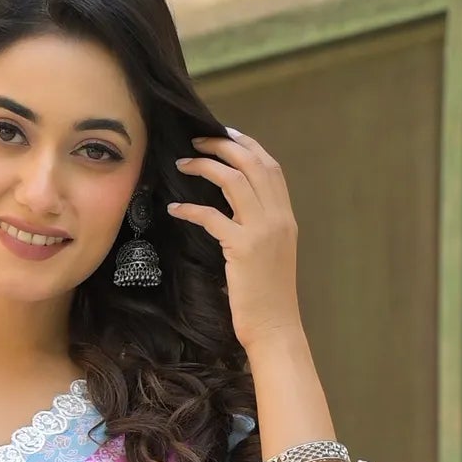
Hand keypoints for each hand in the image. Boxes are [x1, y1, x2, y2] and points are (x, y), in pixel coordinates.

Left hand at [169, 130, 303, 352]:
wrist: (275, 327)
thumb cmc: (268, 297)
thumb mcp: (271, 254)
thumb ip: (259, 228)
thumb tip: (233, 211)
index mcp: (286, 216)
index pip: (271, 166)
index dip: (248, 145)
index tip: (226, 134)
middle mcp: (278, 217)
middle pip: (252, 163)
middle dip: (223, 145)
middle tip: (197, 141)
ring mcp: (262, 231)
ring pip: (234, 180)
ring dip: (205, 165)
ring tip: (183, 163)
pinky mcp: (242, 248)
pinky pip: (212, 216)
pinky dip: (191, 208)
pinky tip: (175, 207)